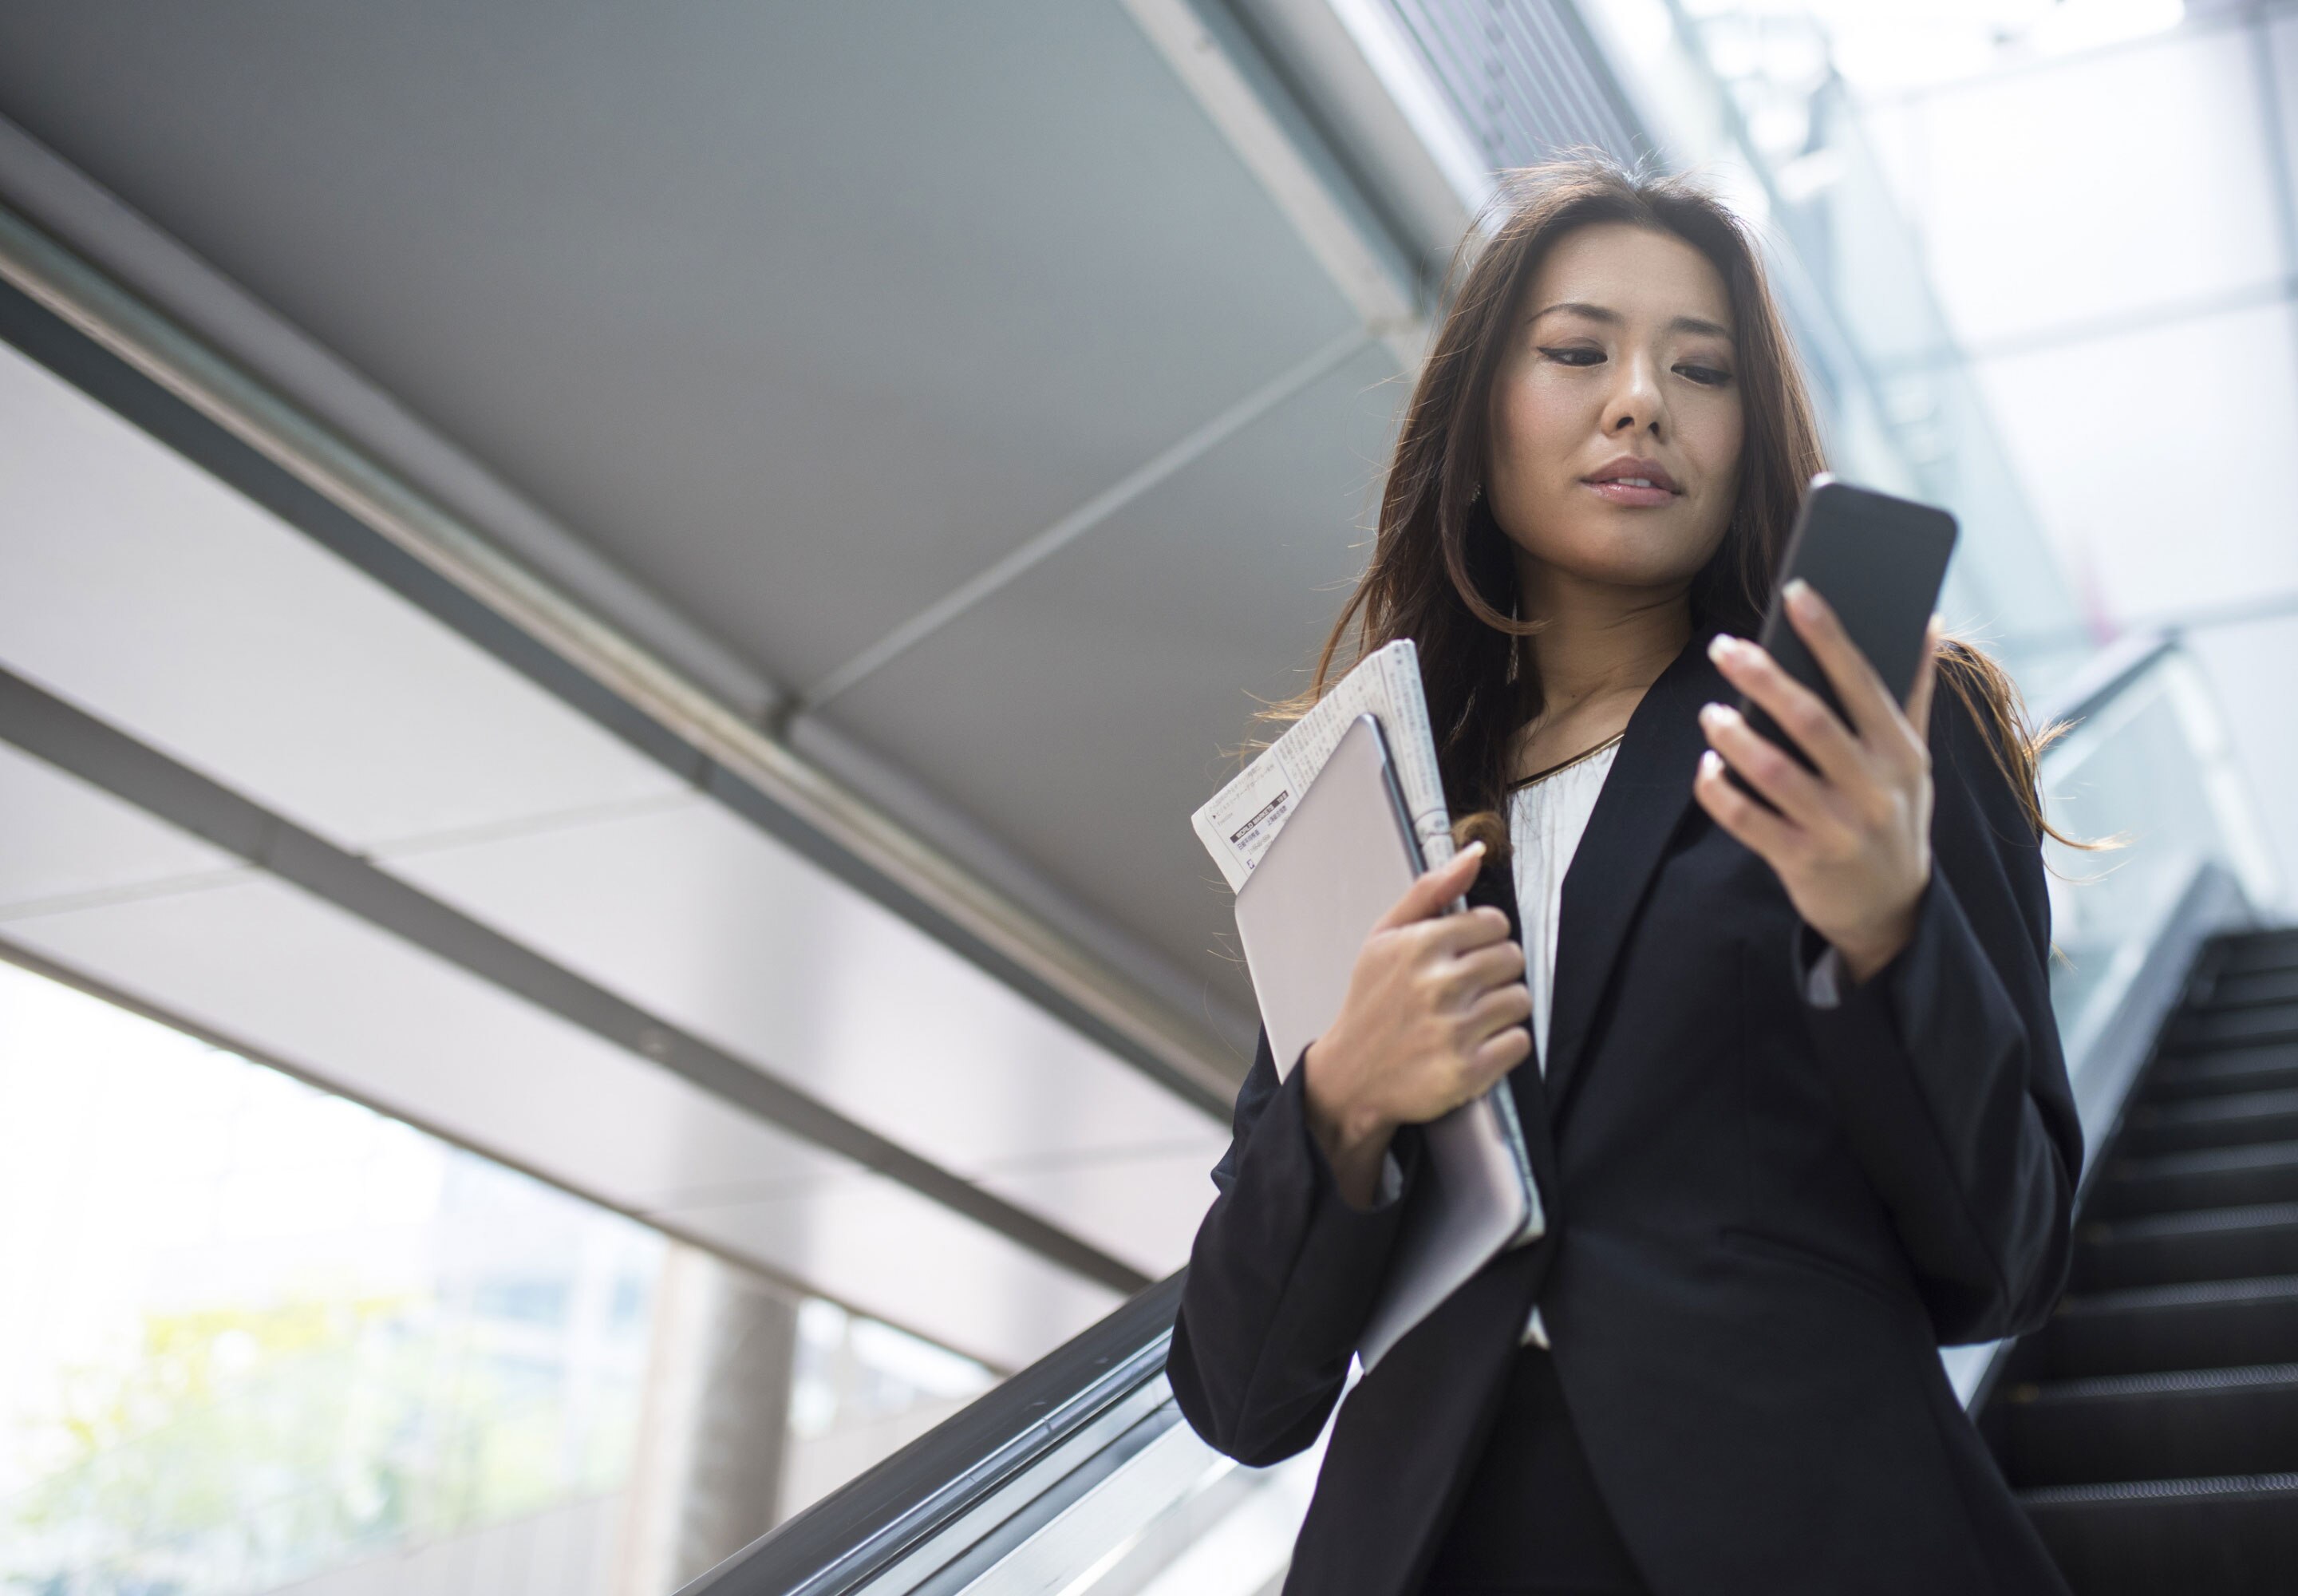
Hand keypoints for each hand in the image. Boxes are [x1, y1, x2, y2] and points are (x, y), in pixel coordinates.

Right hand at [1301, 842, 1531, 1207]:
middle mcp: (1438, 985)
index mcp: (1420, 946)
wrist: (1350, 1076)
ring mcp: (1455, 1030)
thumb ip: (1431, 890)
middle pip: (1512, 959)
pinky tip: (1474, 1043)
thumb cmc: (1370, 1004)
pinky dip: (1503, 1044)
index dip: (1484, 937)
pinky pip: (1519, 1042)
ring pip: (1520, 1000)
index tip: (1466, 953)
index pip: (1494, 922)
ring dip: (1501, 1008)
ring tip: (1470, 1016)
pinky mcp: (1468, 1071)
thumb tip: (1474, 852)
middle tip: (1467, 988)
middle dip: (1494, 972)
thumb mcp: (1384, 936)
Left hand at [1693, 580, 1940, 985]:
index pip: (1862, 681)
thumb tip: (1926, 620)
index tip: (1795, 591)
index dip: (1828, 634)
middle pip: (1811, 720)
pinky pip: (1748, 820)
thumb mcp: (1915, 760)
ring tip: (1710, 711)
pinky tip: (1707, 765)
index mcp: (1901, 753)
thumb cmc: (1896, 816)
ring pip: (1773, 771)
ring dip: (1734, 737)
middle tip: (1724, 647)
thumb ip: (1914, 693)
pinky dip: (1720, 791)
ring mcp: (1838, 828)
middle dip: (1763, 678)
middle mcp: (1873, 789)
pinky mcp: (1802, 862)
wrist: (1894, 911)